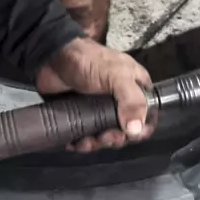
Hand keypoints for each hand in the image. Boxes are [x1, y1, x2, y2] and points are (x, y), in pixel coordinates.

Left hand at [36, 37, 155, 151]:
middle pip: (125, 129)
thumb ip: (131, 100)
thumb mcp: (116, 76)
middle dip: (115, 138)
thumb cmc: (88, 60)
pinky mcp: (80, 115)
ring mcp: (98, 108)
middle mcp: (119, 100)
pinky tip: (74, 142)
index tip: (131, 136)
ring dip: (97, 143)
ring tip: (86, 141)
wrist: (52, 56)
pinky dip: (81, 143)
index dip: (142, 128)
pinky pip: (85, 135)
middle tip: (105, 137)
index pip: (147, 114)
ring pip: (105, 135)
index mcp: (134, 88)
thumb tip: (136, 131)